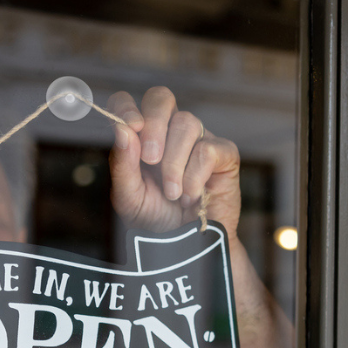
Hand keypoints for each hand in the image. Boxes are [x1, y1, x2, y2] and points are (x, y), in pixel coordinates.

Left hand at [107, 87, 240, 235]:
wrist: (187, 249)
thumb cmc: (157, 220)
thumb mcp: (129, 197)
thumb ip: (122, 165)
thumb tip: (123, 130)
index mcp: (142, 137)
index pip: (129, 102)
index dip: (127, 107)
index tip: (130, 128)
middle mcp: (170, 132)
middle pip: (161, 98)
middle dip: (154, 127)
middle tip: (151, 161)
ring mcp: (199, 139)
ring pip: (186, 123)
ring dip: (174, 164)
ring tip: (173, 194)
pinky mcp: (224, 154)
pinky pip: (208, 149)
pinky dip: (195, 176)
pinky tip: (191, 196)